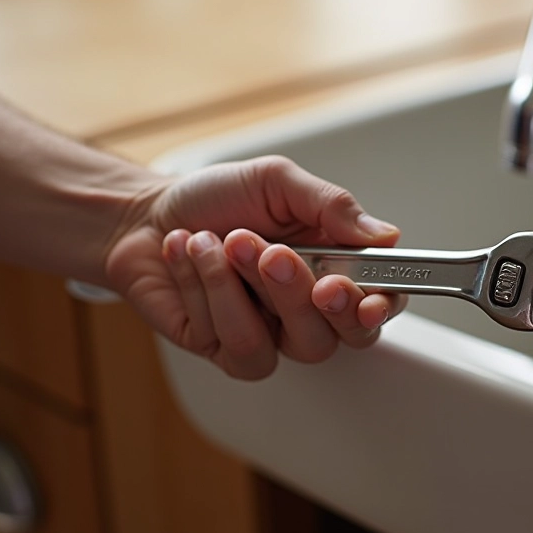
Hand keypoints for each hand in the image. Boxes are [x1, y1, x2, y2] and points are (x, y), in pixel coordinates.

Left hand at [104, 156, 405, 379]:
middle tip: (276, 256)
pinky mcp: (226, 350)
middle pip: (341, 334)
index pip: (379, 301)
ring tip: (221, 241)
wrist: (146, 216)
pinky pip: (238, 343)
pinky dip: (208, 291)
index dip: (381, 307)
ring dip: (248, 286)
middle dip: (306, 296)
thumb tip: (386, 236)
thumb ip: (332, 206)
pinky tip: (190, 256)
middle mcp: (308, 308)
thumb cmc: (218, 199)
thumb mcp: (276, 182)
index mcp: (335, 265)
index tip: (366, 299)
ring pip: (292, 343)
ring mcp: (270, 334)